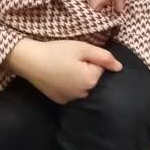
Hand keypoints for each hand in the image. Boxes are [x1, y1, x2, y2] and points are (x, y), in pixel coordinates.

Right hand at [6, 38, 122, 104]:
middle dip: (85, 70)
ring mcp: (71, 100)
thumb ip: (103, 56)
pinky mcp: (60, 101)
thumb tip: (120, 67)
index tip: (77, 55)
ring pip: (82, 87)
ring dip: (77, 79)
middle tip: (69, 60)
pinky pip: (71, 93)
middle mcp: (83, 95)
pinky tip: (57, 77)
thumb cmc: (56, 51)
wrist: (29, 60)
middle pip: (92, 80)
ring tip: (62, 68)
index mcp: (90, 80)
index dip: (90, 59)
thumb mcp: (81, 48)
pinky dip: (68, 86)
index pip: (101, 69)